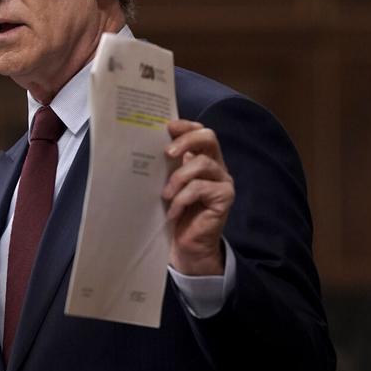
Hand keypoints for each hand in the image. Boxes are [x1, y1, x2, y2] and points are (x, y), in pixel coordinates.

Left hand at [163, 119, 233, 275]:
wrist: (187, 244)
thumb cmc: (175, 211)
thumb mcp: (167, 183)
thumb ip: (166, 165)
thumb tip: (146, 143)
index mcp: (203, 157)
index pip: (200, 130)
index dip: (185, 125)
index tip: (167, 127)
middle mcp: (216, 165)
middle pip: (209, 137)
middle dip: (186, 140)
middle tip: (167, 153)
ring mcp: (223, 180)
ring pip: (202, 164)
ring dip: (179, 178)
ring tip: (165, 195)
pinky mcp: (225, 197)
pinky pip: (200, 189)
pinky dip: (182, 199)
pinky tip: (172, 212)